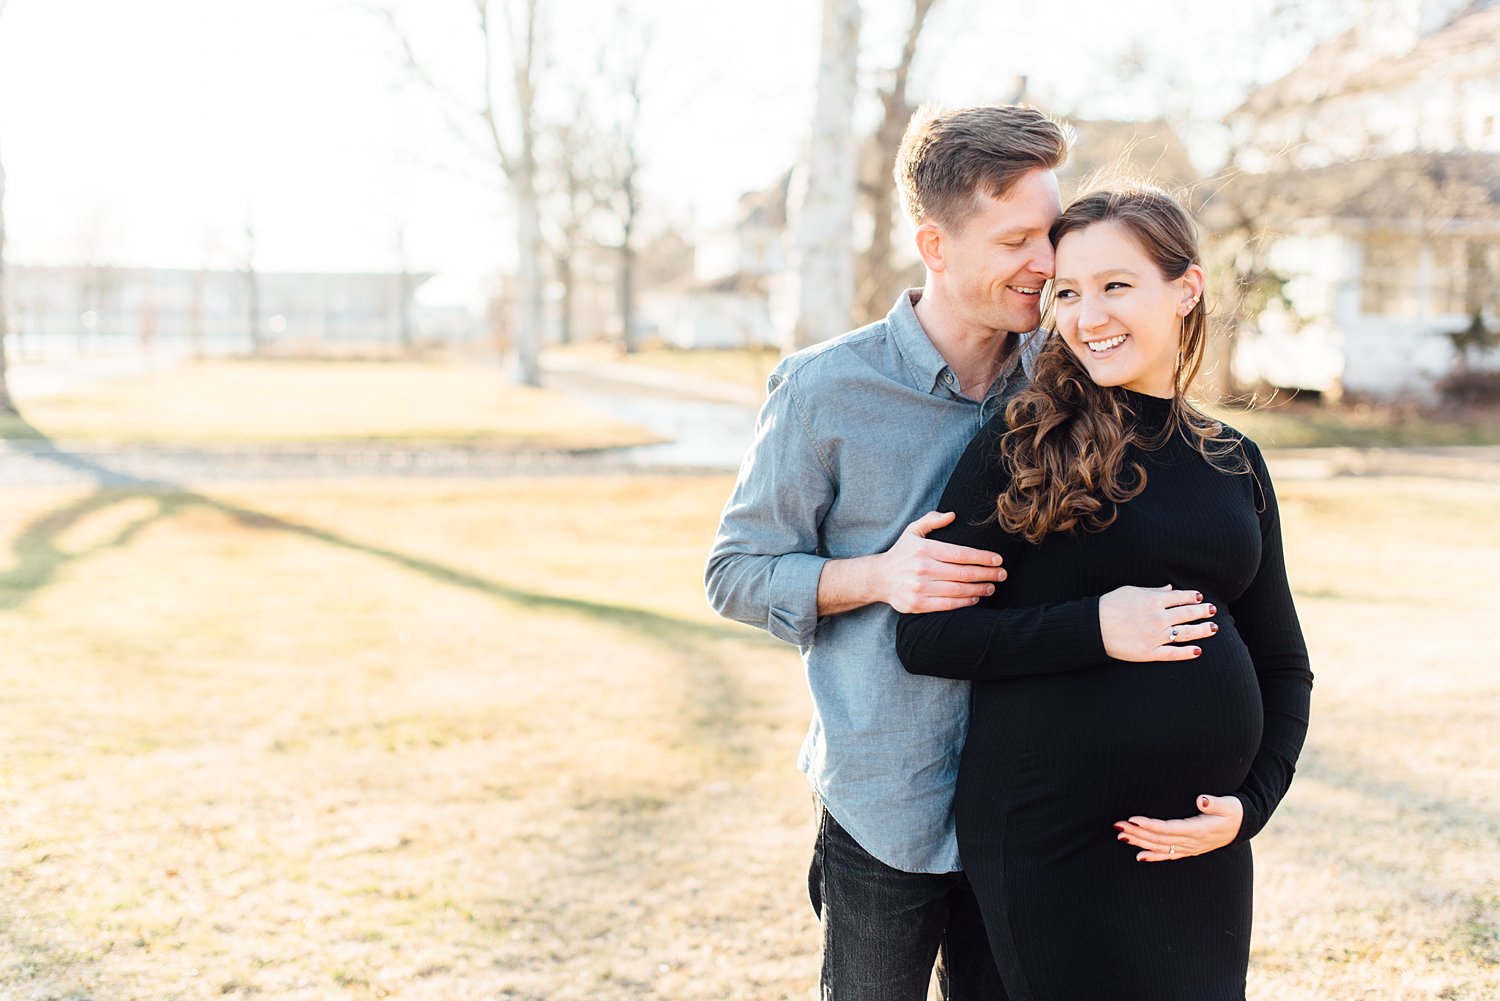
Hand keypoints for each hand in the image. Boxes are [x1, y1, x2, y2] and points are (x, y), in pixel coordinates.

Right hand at [876, 511, 1006, 613]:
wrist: (879, 578)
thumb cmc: (901, 553)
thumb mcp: (913, 531)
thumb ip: (932, 520)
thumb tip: (953, 515)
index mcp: (924, 549)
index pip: (961, 554)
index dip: (982, 557)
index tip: (998, 559)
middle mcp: (923, 569)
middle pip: (963, 573)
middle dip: (987, 573)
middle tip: (1002, 574)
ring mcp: (920, 588)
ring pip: (958, 590)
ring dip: (980, 589)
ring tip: (992, 586)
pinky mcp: (918, 604)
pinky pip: (948, 605)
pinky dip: (965, 602)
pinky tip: (975, 598)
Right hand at [1098, 584, 1216, 661]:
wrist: (1093, 627)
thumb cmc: (1109, 605)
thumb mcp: (1130, 591)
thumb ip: (1153, 591)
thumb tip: (1171, 589)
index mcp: (1153, 601)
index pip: (1180, 597)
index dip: (1192, 597)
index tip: (1200, 597)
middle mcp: (1158, 618)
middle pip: (1187, 614)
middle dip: (1203, 611)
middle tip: (1213, 610)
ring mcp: (1156, 636)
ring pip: (1186, 633)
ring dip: (1202, 630)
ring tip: (1214, 628)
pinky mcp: (1150, 652)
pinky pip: (1173, 653)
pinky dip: (1187, 653)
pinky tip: (1198, 651)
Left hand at [1113, 794, 1243, 861]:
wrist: (1244, 826)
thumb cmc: (1234, 811)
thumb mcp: (1228, 805)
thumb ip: (1214, 803)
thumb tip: (1202, 799)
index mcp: (1197, 830)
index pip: (1168, 829)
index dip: (1149, 825)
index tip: (1133, 819)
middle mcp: (1191, 842)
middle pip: (1158, 839)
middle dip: (1137, 832)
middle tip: (1117, 825)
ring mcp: (1189, 848)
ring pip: (1160, 847)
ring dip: (1139, 842)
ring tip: (1120, 836)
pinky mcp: (1189, 849)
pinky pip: (1169, 855)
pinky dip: (1153, 856)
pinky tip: (1138, 856)